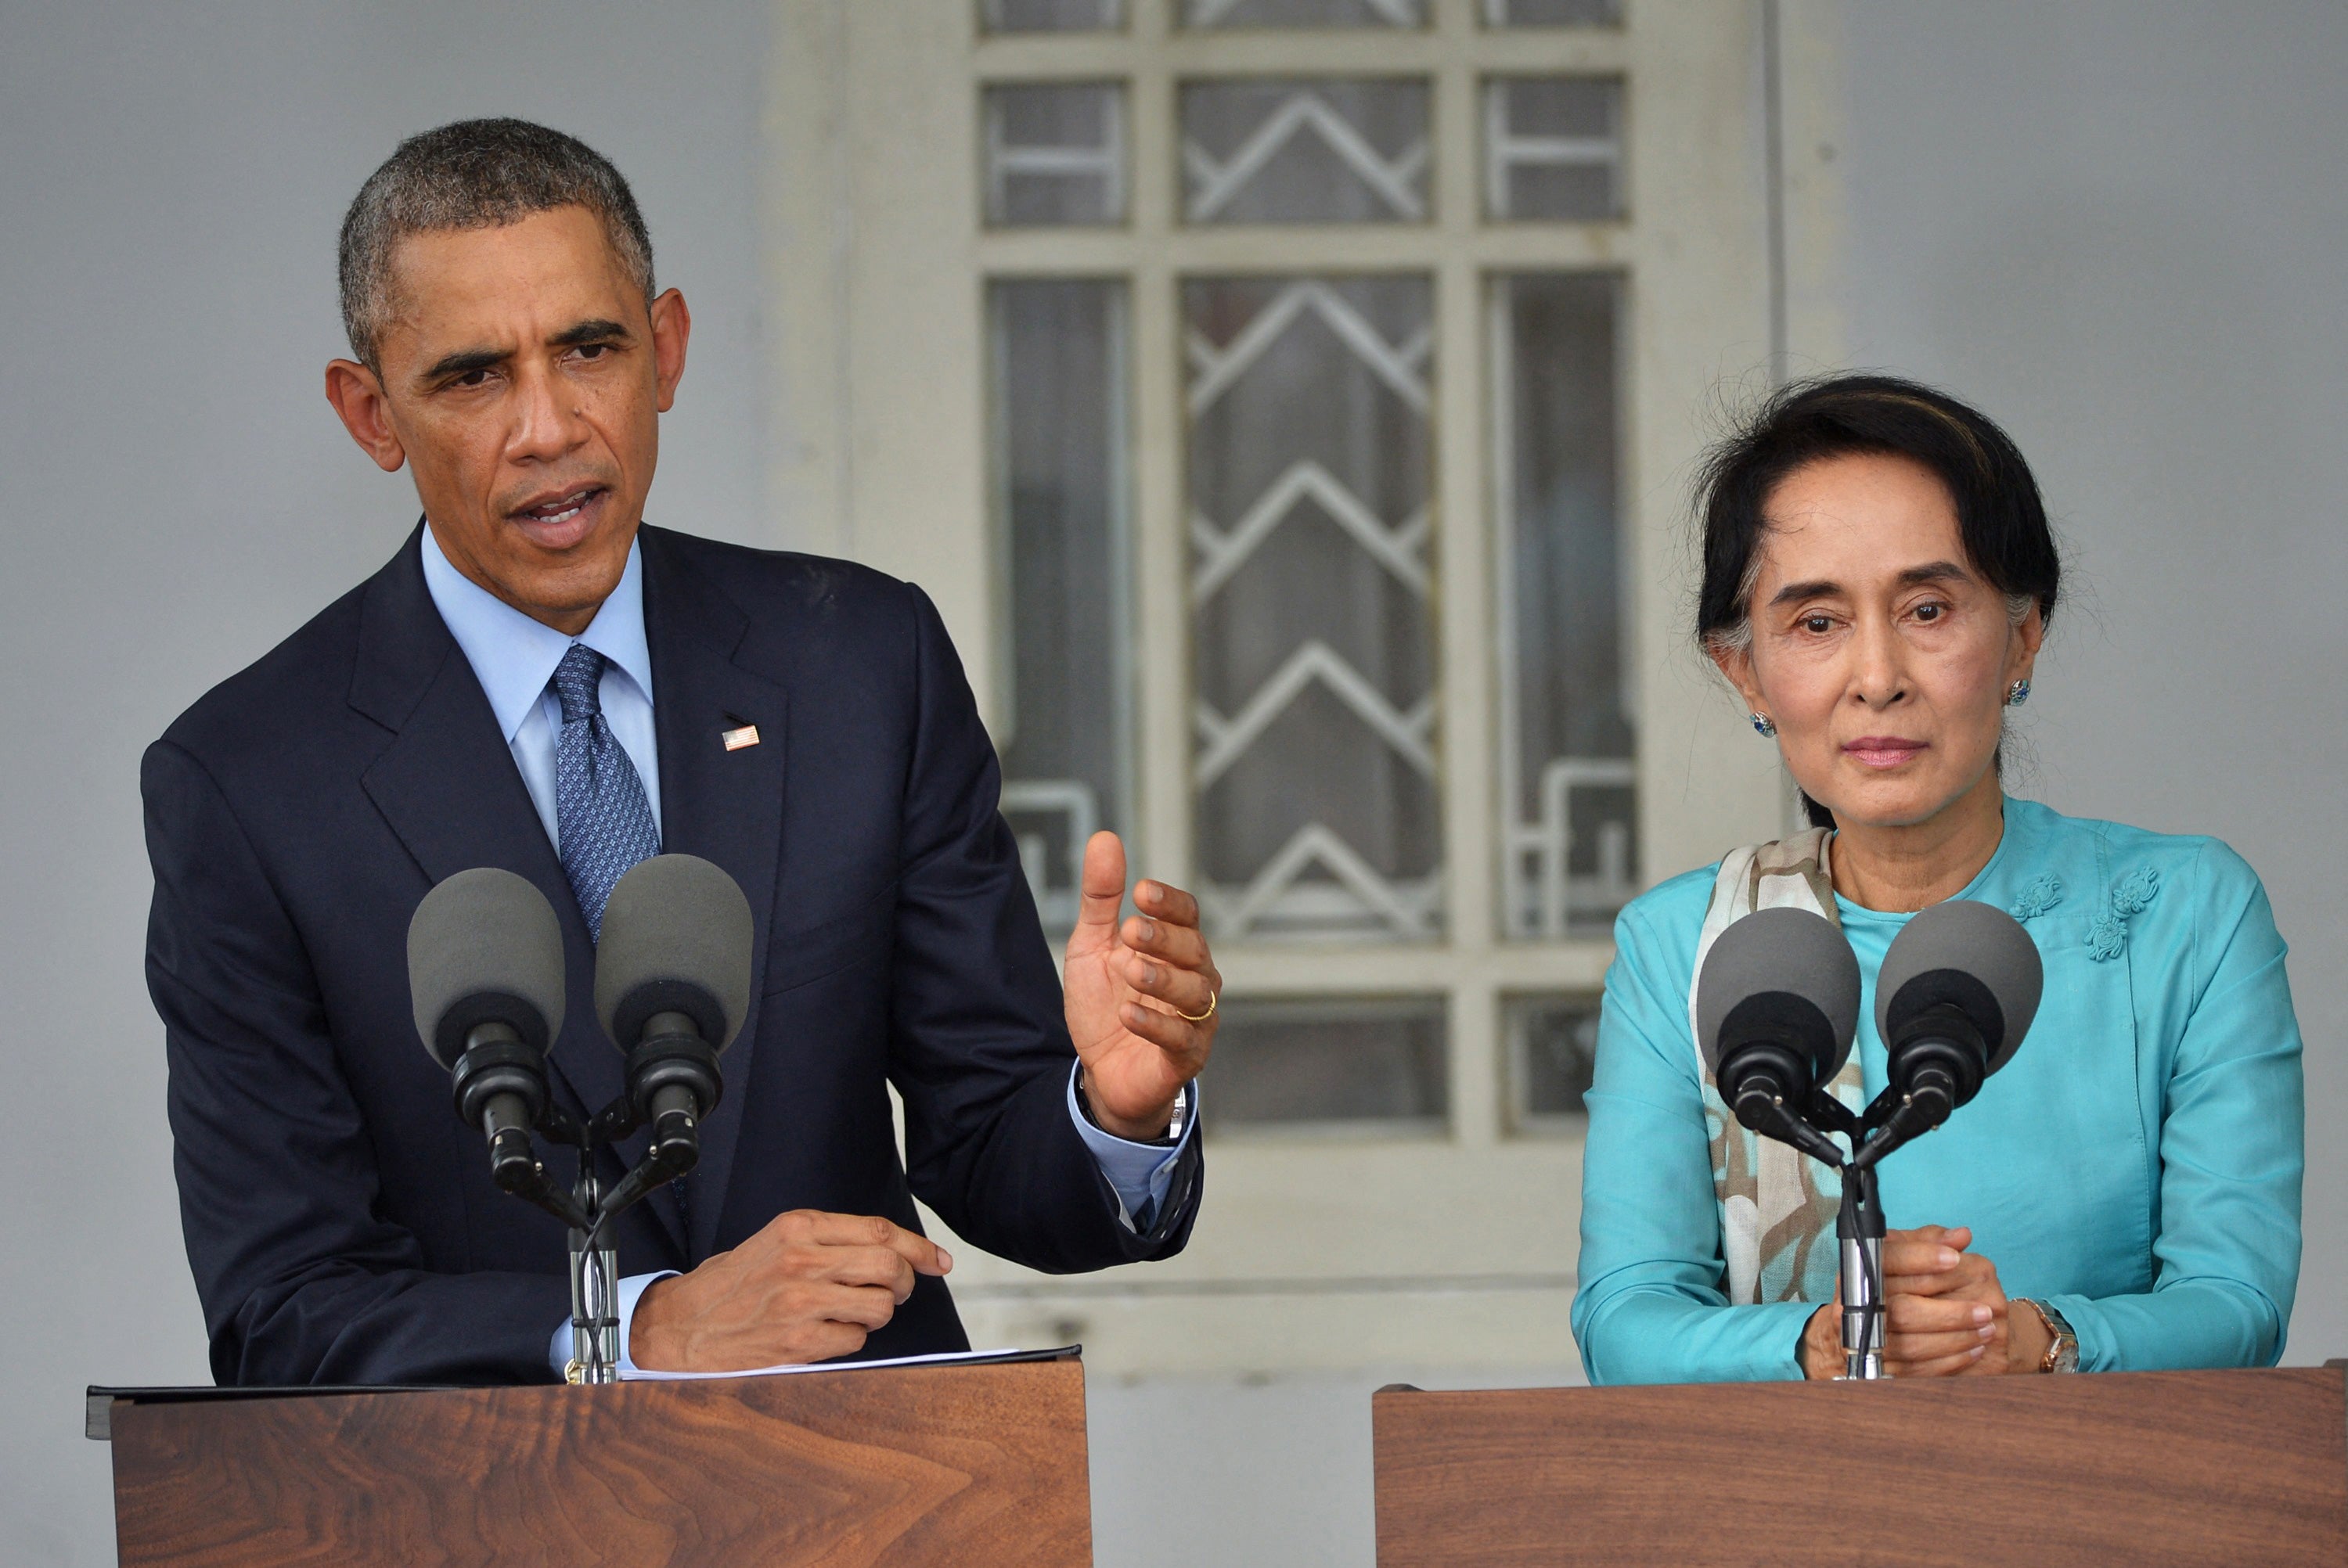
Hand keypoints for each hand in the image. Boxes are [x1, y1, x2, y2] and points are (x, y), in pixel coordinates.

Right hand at [627, 1210, 950, 1371]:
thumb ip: (830, 1241)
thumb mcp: (778, 1243)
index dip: (918, 1247)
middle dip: (904, 1282)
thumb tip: (897, 1252)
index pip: (878, 1230)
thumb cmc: (735, 1284)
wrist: (682, 1327)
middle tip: (895, 1292)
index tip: (938, 1261)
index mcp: (798, 1226)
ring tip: (850, 1314)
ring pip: (879, 1306)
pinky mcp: (797, 1342)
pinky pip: (856, 1341)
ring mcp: (799, 1302)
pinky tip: (824, 1335)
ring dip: (876, 1314)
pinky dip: (850, 1341)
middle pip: (887, 1266)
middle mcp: (801, 1259)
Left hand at [1061, 831, 1220, 1139]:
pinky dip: (1156, 1025)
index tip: (1141, 891)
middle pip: (1196, 950)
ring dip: (1163, 979)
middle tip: (1131, 931)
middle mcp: (1194, 979)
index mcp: (1175, 949)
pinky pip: (1181, 1039)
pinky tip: (1128, 1013)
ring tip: (1131, 971)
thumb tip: (1105, 838)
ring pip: (1196, 993)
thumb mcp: (1093, 946)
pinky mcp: (1186, 1058)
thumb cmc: (1104, 1005)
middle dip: (1165, 938)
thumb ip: (1101, 898)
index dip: (1170, 902)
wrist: (1100, 1073)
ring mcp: (1195, 1020)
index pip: (1189, 915)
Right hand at [1798, 1225, 2039, 1377]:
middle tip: (1985, 1310)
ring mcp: (1866, 1339)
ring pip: (1913, 1344)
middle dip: (1950, 1312)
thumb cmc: (1886, 1283)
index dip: (1921, 1258)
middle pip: (1903, 1310)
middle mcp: (1855, 1305)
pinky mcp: (1880, 1368)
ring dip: (1956, 1339)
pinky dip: (1950, 1361)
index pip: (1888, 1261)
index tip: (1954, 1258)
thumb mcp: (1900, 1255)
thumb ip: (1928, 1242)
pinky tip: (1973, 1349)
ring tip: (1986, 1329)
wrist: (1854, 1328)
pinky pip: (1918, 1370)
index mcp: (1858, 1270)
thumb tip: (1961, 1236)